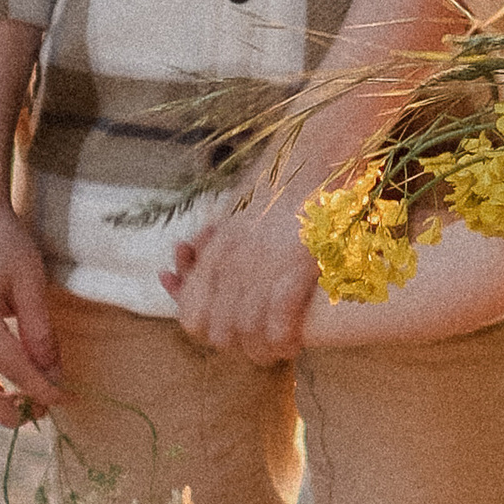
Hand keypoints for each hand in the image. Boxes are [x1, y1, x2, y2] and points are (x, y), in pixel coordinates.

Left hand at [162, 190, 321, 361]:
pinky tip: (296, 341)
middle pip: (218, 333)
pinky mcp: (295, 267)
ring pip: (247, 335)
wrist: (317, 152)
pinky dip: (285, 341)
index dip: (208, 334)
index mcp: (214, 252)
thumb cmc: (281, 183)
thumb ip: (210, 238)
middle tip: (261, 343)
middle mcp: (230, 262)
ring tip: (283, 348)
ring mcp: (260, 266)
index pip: (191, 316)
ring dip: (266, 351)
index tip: (231, 334)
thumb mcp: (233, 209)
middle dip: (240, 347)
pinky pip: (278, 324)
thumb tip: (185, 254)